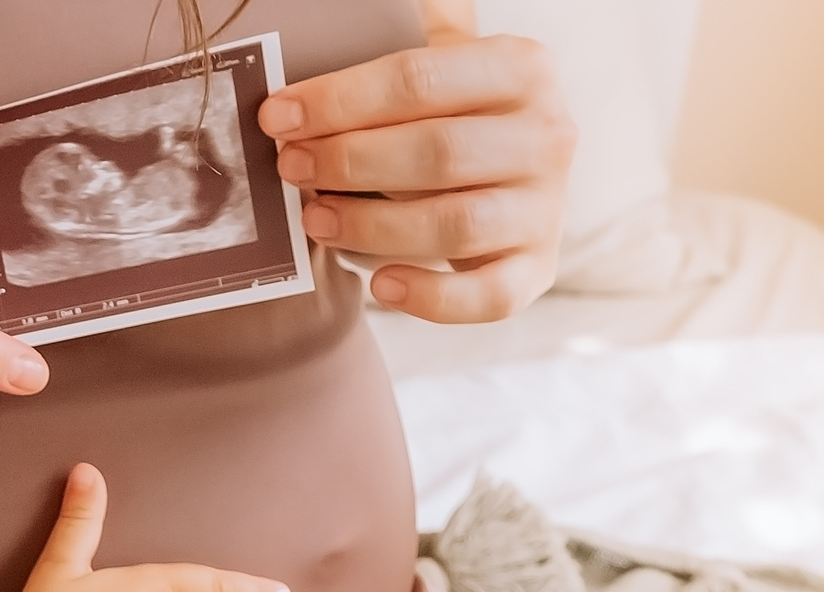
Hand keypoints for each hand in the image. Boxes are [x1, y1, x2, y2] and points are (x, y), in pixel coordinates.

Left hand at [260, 0, 573, 322]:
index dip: (339, 100)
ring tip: (316, 218)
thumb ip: (390, 62)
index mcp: (520, 67)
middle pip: (437, 153)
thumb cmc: (449, 117)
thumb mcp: (435, 70)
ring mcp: (545, 206)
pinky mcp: (537, 267)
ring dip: (371, 226)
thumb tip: (305, 80)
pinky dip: (430, 298)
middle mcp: (545, 135)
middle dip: (348, 161)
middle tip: (291, 167)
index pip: (419, 79)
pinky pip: (488, 297)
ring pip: (454, 226)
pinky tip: (380, 284)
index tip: (277, 117)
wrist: (509, 172)